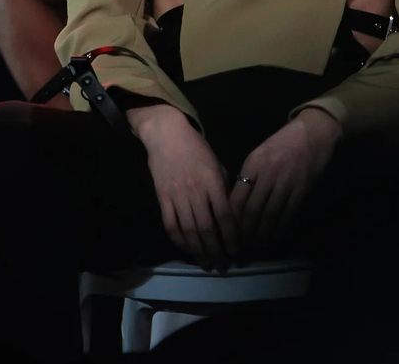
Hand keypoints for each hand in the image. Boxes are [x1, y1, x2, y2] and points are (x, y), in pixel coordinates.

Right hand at [128, 105, 237, 270]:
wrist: (167, 135)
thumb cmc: (196, 147)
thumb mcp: (216, 163)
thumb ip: (223, 188)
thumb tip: (230, 213)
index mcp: (213, 181)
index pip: (225, 215)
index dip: (231, 236)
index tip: (236, 249)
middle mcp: (195, 191)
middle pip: (207, 228)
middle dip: (216, 249)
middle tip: (222, 264)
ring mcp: (177, 195)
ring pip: (189, 231)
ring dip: (198, 250)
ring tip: (206, 262)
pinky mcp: (162, 198)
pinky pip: (171, 225)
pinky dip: (179, 241)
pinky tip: (187, 249)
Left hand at [229, 107, 341, 252]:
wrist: (313, 133)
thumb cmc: (283, 142)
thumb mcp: (259, 154)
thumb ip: (249, 175)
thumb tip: (237, 202)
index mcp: (253, 164)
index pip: (237, 198)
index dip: (232, 219)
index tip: (229, 231)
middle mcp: (267, 174)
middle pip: (252, 210)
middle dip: (246, 232)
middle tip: (242, 245)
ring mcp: (285, 183)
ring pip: (269, 215)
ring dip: (262, 233)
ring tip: (256, 245)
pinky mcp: (301, 189)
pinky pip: (287, 214)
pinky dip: (280, 228)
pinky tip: (275, 236)